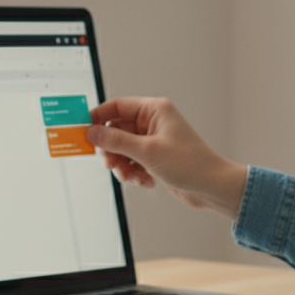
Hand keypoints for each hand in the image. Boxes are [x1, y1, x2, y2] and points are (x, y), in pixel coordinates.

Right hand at [85, 97, 248, 219]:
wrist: (211, 187)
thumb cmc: (190, 164)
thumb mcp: (147, 151)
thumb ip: (116, 141)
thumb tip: (91, 132)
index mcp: (154, 110)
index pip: (117, 106)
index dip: (98, 118)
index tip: (83, 131)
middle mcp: (153, 122)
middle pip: (116, 130)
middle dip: (112, 150)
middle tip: (110, 163)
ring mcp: (154, 140)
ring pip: (122, 149)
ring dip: (122, 165)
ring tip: (131, 176)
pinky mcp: (155, 157)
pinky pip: (132, 162)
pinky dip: (133, 173)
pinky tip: (145, 181)